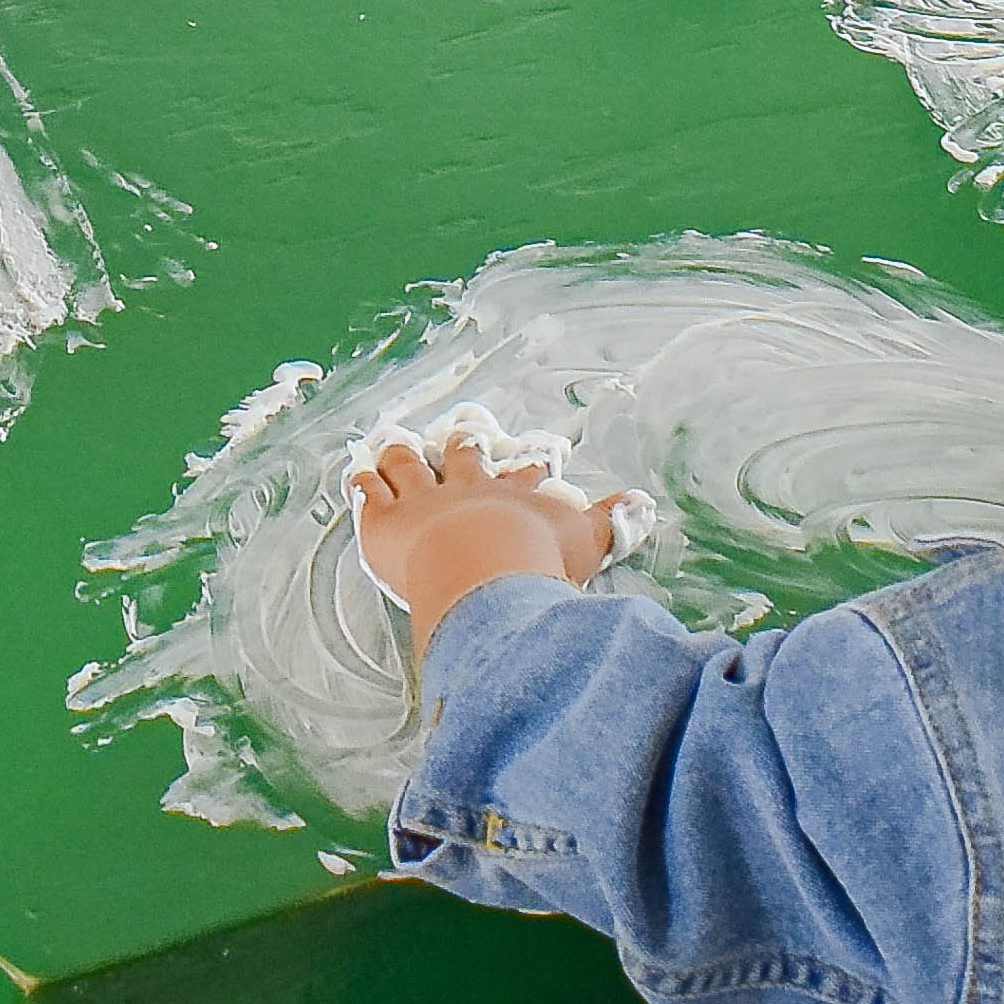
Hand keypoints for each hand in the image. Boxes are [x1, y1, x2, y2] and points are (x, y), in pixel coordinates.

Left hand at [349, 430, 623, 652]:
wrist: (483, 570)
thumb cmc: (536, 558)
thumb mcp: (586, 540)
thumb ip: (615, 523)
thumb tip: (645, 505)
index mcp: (514, 495)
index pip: (523, 477)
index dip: (529, 468)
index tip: (535, 457)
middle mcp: (466, 490)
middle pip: (463, 460)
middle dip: (464, 447)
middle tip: (464, 434)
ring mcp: (421, 501)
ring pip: (408, 468)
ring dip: (402, 455)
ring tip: (397, 441)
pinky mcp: (384, 520)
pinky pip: (369, 494)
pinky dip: (363, 482)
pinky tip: (358, 470)